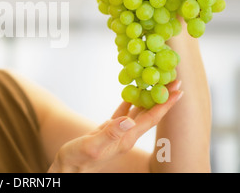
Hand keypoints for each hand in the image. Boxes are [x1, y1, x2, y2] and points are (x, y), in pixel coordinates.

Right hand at [47, 80, 182, 172]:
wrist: (68, 167)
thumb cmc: (77, 158)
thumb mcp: (92, 145)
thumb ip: (110, 133)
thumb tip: (129, 120)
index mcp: (126, 139)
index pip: (151, 119)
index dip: (165, 105)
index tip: (178, 91)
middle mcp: (127, 135)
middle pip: (150, 113)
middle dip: (163, 97)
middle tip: (174, 79)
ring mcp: (119, 132)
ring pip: (139, 111)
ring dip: (149, 97)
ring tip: (158, 82)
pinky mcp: (109, 129)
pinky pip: (124, 112)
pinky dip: (130, 101)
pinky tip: (133, 93)